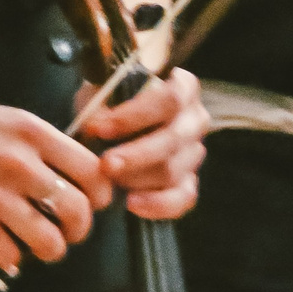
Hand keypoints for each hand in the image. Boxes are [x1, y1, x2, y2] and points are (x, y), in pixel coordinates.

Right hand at [0, 86, 110, 274]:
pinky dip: (9, 258)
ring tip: (33, 243)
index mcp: (30, 131)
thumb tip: (72, 176)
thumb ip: (37, 145)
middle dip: (77, 230)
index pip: (92, 170)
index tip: (91, 203)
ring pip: (50, 242)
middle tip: (65, 231)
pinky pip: (10, 256)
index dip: (99, 195)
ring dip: (48, 250)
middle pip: (78, 211)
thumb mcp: (1, 119)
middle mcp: (18, 162)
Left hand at [74, 69, 206, 221]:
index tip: (98, 127)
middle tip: (105, 164)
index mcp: (183, 87)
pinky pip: (183, 198)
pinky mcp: (190, 181)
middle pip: (173, 139)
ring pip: (174, 170)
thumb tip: (96, 121)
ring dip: (138, 178)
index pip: (168, 100)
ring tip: (110, 180)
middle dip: (136, 154)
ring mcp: (195, 152)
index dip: (133, 115)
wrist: (112, 125)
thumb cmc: (109, 102)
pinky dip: (158, 204)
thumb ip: (100, 103)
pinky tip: (132, 203)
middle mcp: (195, 119)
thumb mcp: (101, 92)